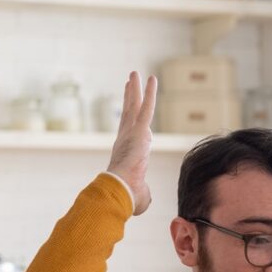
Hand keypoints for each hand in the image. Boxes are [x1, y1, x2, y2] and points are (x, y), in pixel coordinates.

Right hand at [106, 72, 157, 215]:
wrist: (120, 192)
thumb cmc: (128, 198)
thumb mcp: (140, 195)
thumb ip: (143, 191)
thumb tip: (144, 196)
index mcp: (127, 152)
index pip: (130, 130)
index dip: (131, 117)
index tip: (133, 106)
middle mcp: (126, 139)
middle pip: (129, 113)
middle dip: (130, 97)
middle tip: (130, 81)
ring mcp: (131, 134)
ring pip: (135, 106)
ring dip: (136, 89)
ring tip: (136, 73)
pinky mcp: (138, 131)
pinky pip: (146, 108)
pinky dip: (149, 93)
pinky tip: (151, 79)